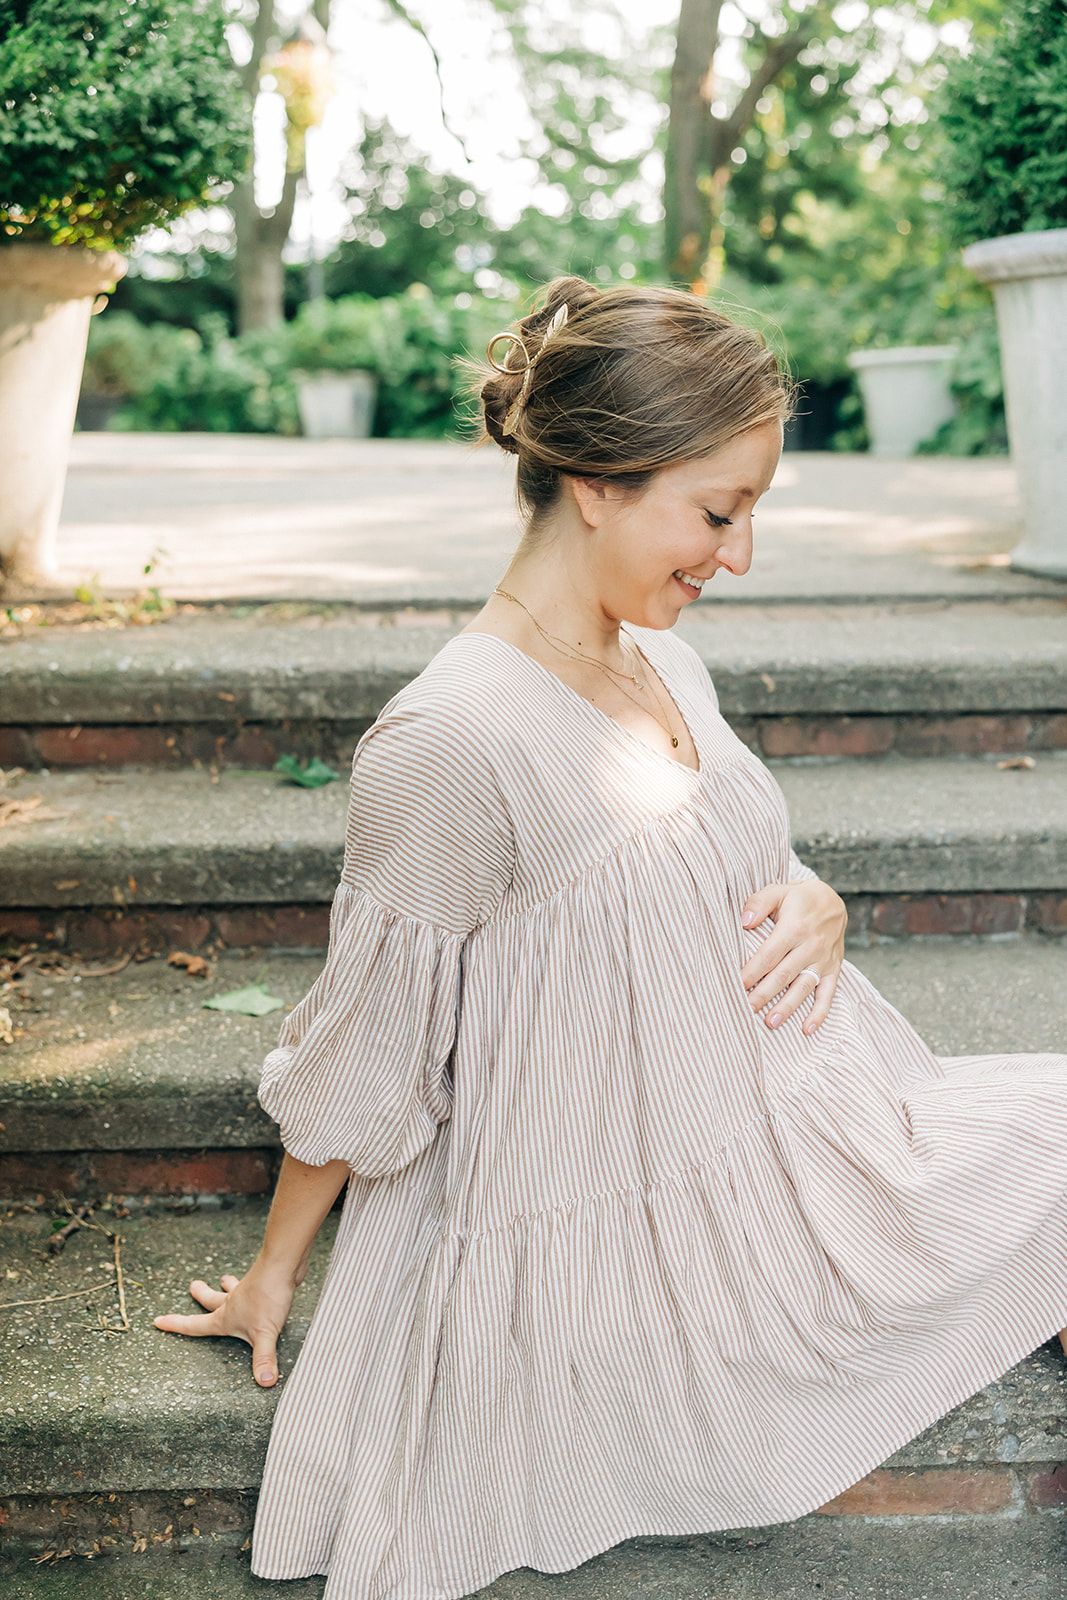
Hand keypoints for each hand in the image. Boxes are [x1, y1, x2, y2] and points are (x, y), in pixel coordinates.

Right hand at [152, 1256, 297, 1387]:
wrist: (282, 1264)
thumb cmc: (268, 1296)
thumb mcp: (265, 1333)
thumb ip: (263, 1358)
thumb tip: (264, 1381)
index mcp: (225, 1317)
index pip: (195, 1325)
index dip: (175, 1325)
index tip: (158, 1320)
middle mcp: (232, 1302)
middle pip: (211, 1299)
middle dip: (200, 1295)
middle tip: (193, 1286)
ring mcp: (247, 1290)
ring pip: (230, 1288)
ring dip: (226, 1286)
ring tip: (223, 1279)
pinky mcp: (262, 1282)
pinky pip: (251, 1285)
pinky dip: (249, 1285)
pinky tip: (256, 1284)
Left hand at [739, 879, 846, 1034]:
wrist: (834, 900)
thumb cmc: (797, 898)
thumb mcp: (778, 891)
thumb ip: (759, 903)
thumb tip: (744, 921)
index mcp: (795, 928)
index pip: (769, 954)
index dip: (752, 971)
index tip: (736, 985)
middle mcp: (811, 946)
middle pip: (783, 975)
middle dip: (763, 994)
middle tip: (745, 1010)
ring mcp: (823, 960)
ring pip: (803, 987)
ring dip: (787, 1007)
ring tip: (771, 1023)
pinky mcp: (833, 969)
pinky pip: (828, 993)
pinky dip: (820, 1013)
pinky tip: (807, 1029)